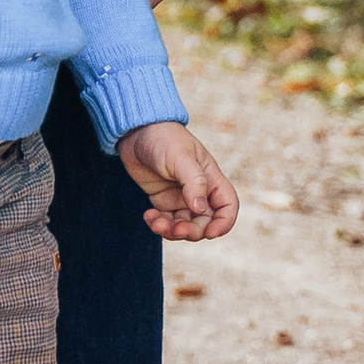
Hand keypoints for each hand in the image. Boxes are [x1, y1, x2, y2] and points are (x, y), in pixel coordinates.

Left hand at [117, 119, 236, 241]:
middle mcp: (199, 191)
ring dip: (173, 231)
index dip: (223, 223)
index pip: (227, 206)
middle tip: (176, 229)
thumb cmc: (163, 137)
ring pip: (185, 225)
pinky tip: (148, 217)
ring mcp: (181, 197)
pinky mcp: (163, 200)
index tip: (209, 233)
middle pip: (205, 222)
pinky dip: (159, 224)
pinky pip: (166, 221)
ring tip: (156, 223)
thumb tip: (200, 209)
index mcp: (211, 178)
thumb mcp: (180, 157)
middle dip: (192, 231)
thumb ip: (193, 182)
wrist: (136, 130)